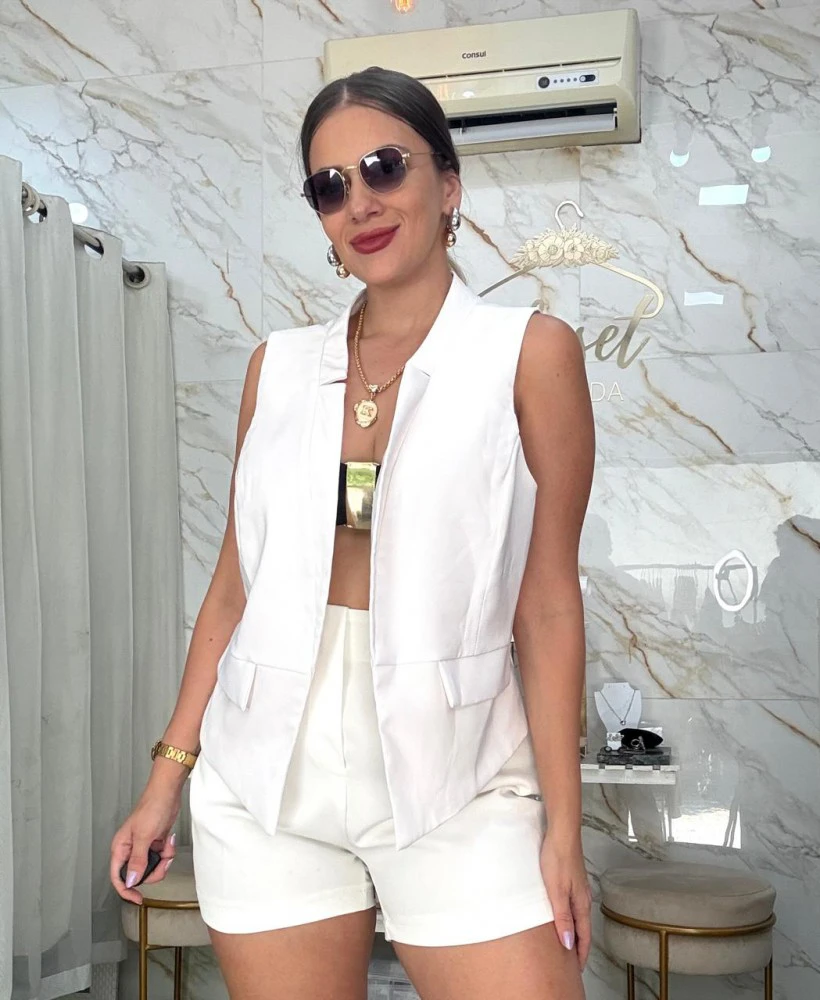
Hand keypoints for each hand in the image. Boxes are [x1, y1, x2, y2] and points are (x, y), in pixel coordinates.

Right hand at [110, 782, 181, 903]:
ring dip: (163, 861)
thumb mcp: (144, 837)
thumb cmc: (152, 807)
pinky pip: (161, 858)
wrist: (168, 793)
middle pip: (138, 875)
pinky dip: (168, 853)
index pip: (118, 877)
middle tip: (162, 861)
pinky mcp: (155, 844)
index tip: (137, 898)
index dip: (126, 890)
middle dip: (154, 871)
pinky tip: (168, 841)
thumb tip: (131, 881)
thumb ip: (138, 861)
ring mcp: (143, 847)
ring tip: (167, 848)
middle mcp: (130, 849)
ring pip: (152, 868)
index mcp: (120, 848)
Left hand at [540, 833, 592, 968]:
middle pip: (583, 927)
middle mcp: (583, 897)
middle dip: (578, 945)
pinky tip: (563, 915)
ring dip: (575, 930)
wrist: (562, 832)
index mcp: (581, 903)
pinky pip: (573, 904)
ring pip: (578, 915)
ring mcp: (579, 887)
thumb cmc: (557, 859)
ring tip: (567, 943)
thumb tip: (568, 944)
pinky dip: (570, 916)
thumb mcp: (556, 892)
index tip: (576, 969)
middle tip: (571, 961)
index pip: (583, 935)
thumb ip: (563, 918)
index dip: (580, 953)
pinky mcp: (572, 878)